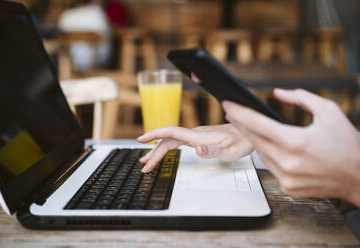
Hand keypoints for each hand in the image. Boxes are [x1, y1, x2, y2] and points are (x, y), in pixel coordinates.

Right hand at [137, 124, 252, 172]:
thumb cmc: (242, 141)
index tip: (140, 140)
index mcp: (198, 136)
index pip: (170, 133)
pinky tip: (164, 152)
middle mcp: (194, 134)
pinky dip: (166, 148)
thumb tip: (197, 150)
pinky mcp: (198, 138)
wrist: (249, 132)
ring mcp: (195, 136)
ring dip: (158, 151)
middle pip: (167, 140)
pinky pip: (177, 142)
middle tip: (144, 166)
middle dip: (153, 153)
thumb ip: (213, 151)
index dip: (154, 134)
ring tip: (148, 161)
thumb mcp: (231, 150)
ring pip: (171, 141)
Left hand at [222, 88, 359, 206]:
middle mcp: (288, 162)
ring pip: (260, 153)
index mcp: (295, 142)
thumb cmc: (347, 144)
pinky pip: (269, 167)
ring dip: (254, 139)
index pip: (257, 124)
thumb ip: (301, 98)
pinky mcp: (288, 187)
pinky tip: (267, 145)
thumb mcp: (328, 111)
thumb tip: (277, 93)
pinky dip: (268, 155)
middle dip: (241, 124)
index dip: (239, 113)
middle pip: (253, 138)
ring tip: (249, 125)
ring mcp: (286, 178)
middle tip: (232, 112)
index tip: (228, 104)